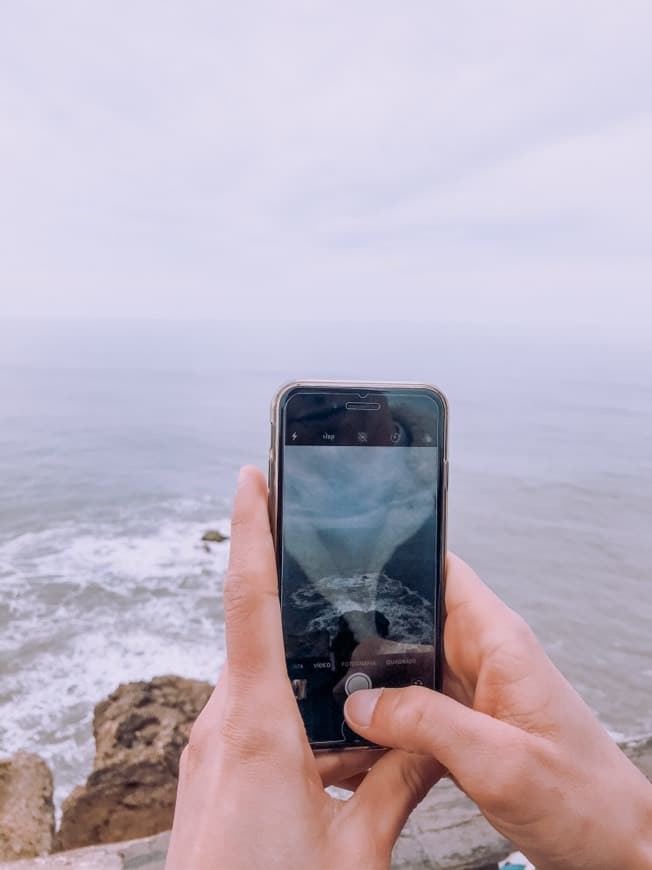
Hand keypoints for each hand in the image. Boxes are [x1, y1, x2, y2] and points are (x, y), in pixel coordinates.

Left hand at [166, 467, 440, 869]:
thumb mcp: (358, 850)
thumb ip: (396, 784)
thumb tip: (431, 741)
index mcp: (259, 726)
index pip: (252, 601)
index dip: (251, 530)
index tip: (250, 477)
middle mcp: (222, 723)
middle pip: (261, 637)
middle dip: (297, 604)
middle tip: (332, 570)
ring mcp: (209, 747)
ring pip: (260, 681)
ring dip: (299, 672)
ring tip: (348, 678)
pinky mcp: (209, 771)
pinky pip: (250, 716)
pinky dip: (287, 709)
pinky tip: (324, 741)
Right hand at [344, 554, 651, 868]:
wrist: (613, 848)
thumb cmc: (585, 801)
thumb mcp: (499, 761)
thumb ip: (428, 724)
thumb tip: (362, 703)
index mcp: (499, 642)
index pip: (444, 571)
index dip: (397, 560)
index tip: (347, 570)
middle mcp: (483, 658)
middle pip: (411, 619)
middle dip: (366, 634)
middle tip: (321, 657)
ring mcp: (472, 692)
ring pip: (406, 668)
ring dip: (371, 685)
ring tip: (332, 703)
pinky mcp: (465, 727)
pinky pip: (414, 709)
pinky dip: (386, 723)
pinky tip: (360, 741)